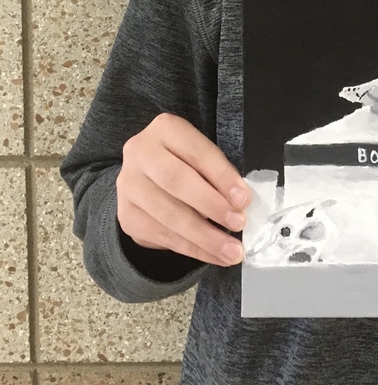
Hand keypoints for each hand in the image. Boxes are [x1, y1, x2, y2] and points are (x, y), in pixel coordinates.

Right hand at [116, 113, 250, 266]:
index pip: (196, 152)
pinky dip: (192, 249)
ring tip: (232, 251)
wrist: (146, 176)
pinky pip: (161, 236)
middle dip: (211, 205)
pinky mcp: (126, 215)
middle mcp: (139, 153)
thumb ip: (218, 172)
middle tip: (239, 224)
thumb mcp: (201, 155)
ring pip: (167, 214)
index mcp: (165, 129)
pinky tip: (214, 255)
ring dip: (204, 237)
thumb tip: (241, 203)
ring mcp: (128, 185)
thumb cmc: (186, 162)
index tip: (244, 200)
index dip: (221, 176)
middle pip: (175, 181)